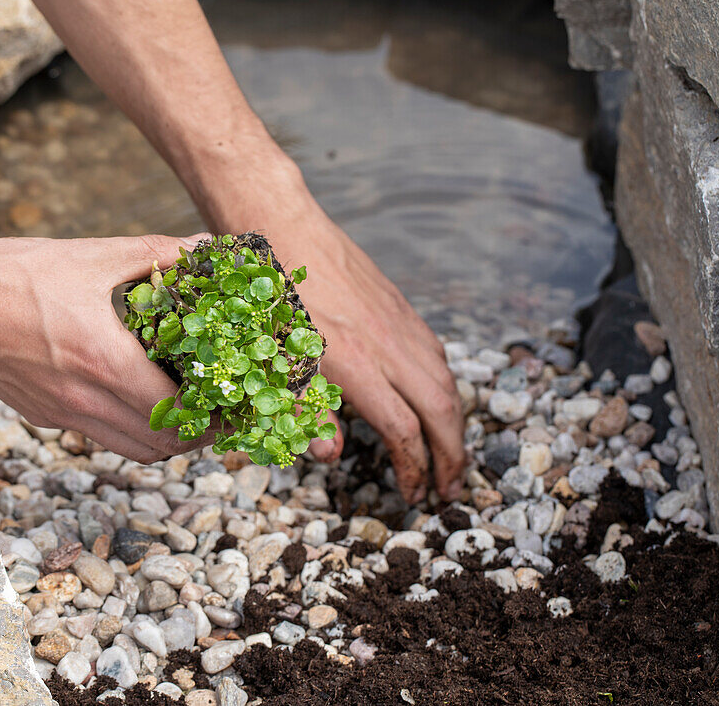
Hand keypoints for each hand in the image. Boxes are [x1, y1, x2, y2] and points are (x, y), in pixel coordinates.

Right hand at [0, 232, 211, 462]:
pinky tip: (137, 397)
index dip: (213, 416)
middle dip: (199, 433)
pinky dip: (130, 431)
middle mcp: (84, 400)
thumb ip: (157, 252)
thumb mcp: (94, 254)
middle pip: (161, 445)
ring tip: (185, 408)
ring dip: (166, 439)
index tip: (233, 401)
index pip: (176, 415)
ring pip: (132, 451)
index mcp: (103, 361)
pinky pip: (101, 438)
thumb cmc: (15, 273)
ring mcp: (61, 414)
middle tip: (219, 407)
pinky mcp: (43, 416)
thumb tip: (208, 245)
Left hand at [213, 172, 465, 503]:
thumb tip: (332, 455)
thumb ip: (300, 410)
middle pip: (441, 410)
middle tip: (451, 492)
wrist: (278, 224)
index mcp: (353, 363)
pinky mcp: (398, 305)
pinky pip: (435, 352)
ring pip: (445, 380)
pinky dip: (444, 386)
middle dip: (452, 457)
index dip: (414, 469)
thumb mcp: (267, 359)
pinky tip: (437, 401)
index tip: (414, 495)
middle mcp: (386, 344)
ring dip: (455, 424)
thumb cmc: (264, 295)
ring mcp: (397, 322)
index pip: (403, 430)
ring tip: (450, 455)